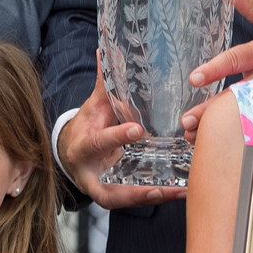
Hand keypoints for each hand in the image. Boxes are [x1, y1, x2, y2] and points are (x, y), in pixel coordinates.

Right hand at [59, 51, 181, 207]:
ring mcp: (100, 187)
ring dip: (150, 198)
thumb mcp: (93, 106)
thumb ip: (104, 84)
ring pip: (122, 199)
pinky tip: (180, 191)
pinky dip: (156, 197)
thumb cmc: (88, 126)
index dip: (116, 137)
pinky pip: (132, 201)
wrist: (72, 153)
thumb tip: (106, 51)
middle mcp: (89, 172)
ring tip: (178, 191)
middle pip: (107, 187)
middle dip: (133, 188)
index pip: (98, 141)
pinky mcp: (113, 195)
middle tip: (159, 184)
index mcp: (83, 145)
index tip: (138, 129)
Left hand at [180, 0, 252, 141]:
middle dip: (209, 110)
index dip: (215, 69)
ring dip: (217, 124)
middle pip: (234, 96)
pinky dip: (235, 132)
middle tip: (188, 121)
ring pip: (242, 113)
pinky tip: (218, 140)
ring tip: (194, 134)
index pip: (235, 60)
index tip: (195, 78)